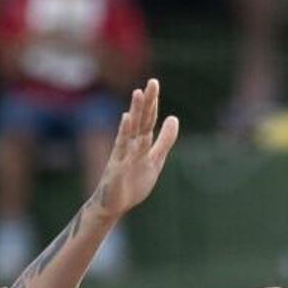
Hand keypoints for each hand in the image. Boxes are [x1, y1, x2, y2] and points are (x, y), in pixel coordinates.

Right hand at [84, 78, 179, 221]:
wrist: (113, 205)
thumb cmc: (132, 182)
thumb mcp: (155, 160)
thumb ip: (165, 140)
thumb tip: (174, 118)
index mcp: (140, 143)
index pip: (148, 120)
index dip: (152, 103)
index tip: (154, 83)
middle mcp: (130, 145)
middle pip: (141, 120)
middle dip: (147, 102)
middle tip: (152, 82)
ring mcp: (123, 154)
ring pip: (131, 130)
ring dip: (135, 111)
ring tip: (138, 94)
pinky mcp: (117, 166)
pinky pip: (122, 148)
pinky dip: (124, 132)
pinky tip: (126, 119)